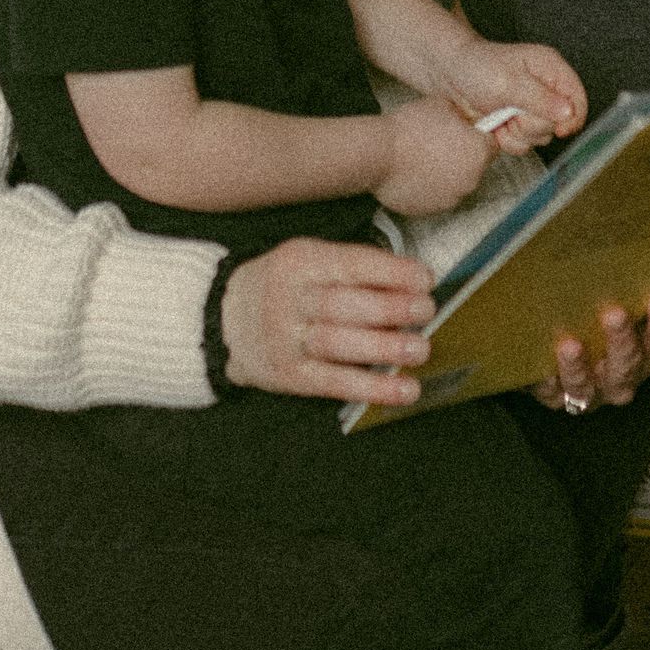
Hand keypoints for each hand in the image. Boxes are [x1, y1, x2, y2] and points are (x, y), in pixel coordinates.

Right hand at [219, 236, 434, 404]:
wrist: (224, 322)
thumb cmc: (283, 287)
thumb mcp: (307, 260)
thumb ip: (351, 268)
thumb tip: (414, 283)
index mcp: (297, 262)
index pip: (348, 265)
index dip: (389, 272)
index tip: (425, 279)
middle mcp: (288, 300)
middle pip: (342, 305)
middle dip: (390, 308)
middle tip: (426, 311)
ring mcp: (286, 341)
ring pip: (338, 344)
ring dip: (384, 348)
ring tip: (420, 348)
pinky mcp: (290, 377)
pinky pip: (336, 383)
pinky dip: (374, 388)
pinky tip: (405, 389)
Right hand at [373, 95, 493, 214]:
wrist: (379, 155)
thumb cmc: (409, 128)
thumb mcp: (442, 105)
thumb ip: (463, 115)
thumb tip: (467, 119)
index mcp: (479, 152)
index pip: (492, 146)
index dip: (478, 138)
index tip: (465, 134)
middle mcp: (472, 180)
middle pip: (476, 167)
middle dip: (462, 156)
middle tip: (439, 144)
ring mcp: (453, 198)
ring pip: (457, 183)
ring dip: (447, 174)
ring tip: (424, 160)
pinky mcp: (433, 210)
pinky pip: (438, 197)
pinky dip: (430, 188)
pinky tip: (415, 174)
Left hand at [443, 34, 587, 153]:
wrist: (449, 76)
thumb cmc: (475, 67)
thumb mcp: (507, 82)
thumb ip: (538, 98)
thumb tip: (567, 112)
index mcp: (550, 69)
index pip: (578, 98)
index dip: (573, 118)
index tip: (558, 128)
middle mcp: (546, 88)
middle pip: (560, 123)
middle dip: (532, 124)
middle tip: (511, 112)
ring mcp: (532, 107)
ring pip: (542, 136)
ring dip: (519, 133)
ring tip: (500, 117)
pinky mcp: (519, 122)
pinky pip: (525, 143)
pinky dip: (509, 140)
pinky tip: (496, 126)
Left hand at [531, 295, 649, 411]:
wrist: (557, 330)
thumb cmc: (598, 302)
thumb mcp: (623, 287)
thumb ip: (640, 279)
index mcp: (643, 351)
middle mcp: (620, 375)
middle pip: (627, 367)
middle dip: (621, 343)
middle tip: (614, 314)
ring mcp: (589, 389)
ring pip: (589, 387)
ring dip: (579, 368)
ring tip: (570, 345)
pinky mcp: (556, 394)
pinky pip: (553, 395)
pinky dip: (548, 384)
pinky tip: (543, 370)